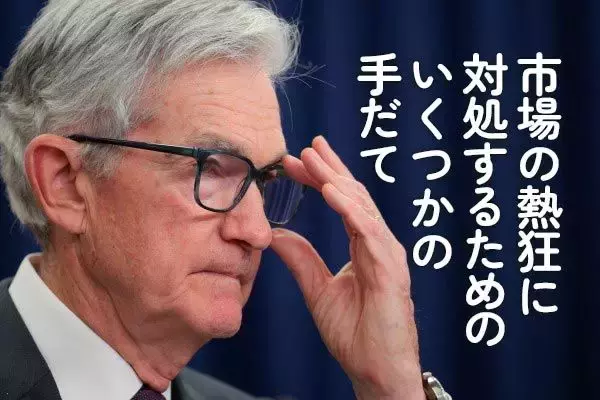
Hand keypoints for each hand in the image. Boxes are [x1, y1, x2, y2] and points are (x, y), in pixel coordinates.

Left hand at [270, 136, 425, 399]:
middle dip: (327, 169)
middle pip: (353, 196)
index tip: (293, 161)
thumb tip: (277, 233)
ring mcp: (387, 254)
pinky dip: (350, 209)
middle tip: (303, 147)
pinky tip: (331, 191)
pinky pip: (369, 232)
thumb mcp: (318, 290)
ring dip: (336, 179)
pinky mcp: (391, 269)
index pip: (342, 202)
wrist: (376, 371)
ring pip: (362, 206)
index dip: (320, 178)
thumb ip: (302, 260)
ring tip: (313, 159)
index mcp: (364, 246)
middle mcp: (379, 244)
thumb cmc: (356, 334)